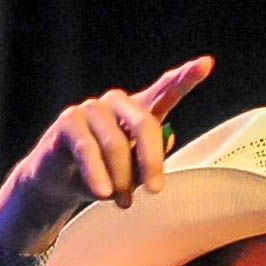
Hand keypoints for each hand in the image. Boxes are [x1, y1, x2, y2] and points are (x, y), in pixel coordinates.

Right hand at [0, 55, 215, 255]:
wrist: (59, 185)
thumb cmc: (103, 175)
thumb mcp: (133, 173)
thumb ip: (151, 158)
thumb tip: (167, 141)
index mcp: (139, 111)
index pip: (166, 90)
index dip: (186, 77)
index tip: (206, 64)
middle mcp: (116, 103)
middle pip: (144, 123)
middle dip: (151, 161)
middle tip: (155, 191)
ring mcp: (91, 108)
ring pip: (116, 143)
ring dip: (121, 178)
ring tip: (122, 202)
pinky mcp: (68, 121)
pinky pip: (87, 148)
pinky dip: (97, 174)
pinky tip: (102, 192)